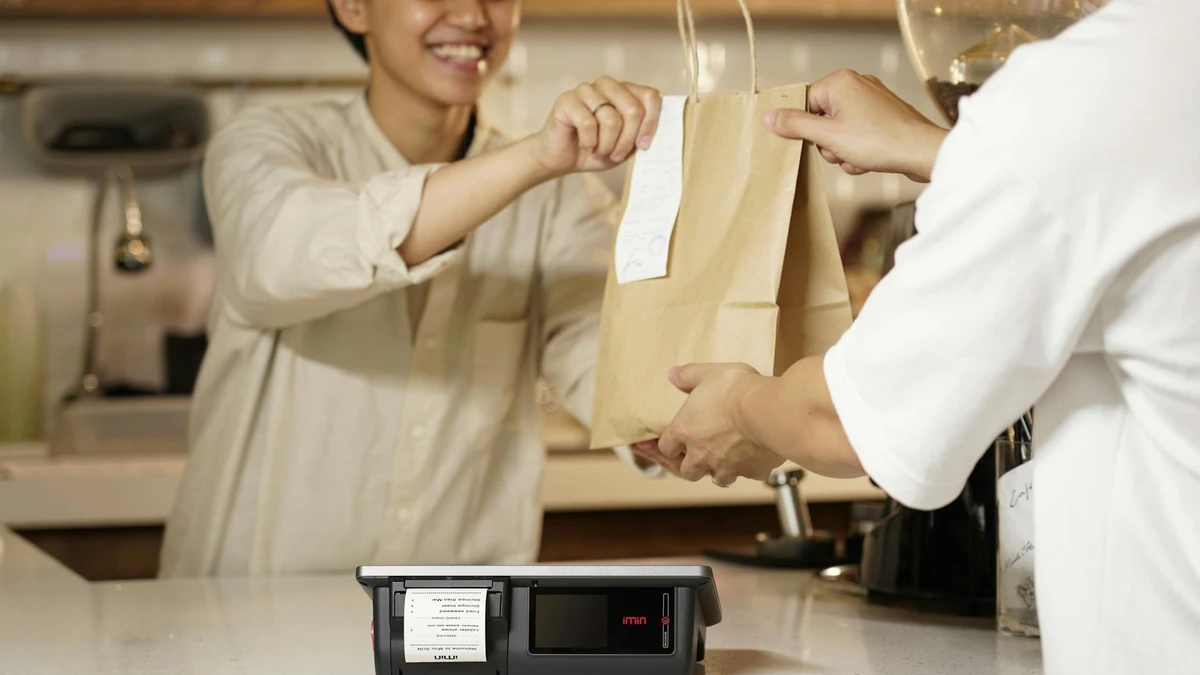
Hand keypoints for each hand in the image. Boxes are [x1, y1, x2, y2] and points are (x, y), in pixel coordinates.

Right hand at [530, 76, 661, 174]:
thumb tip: (659, 134)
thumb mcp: (626, 146)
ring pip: (611, 120)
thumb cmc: (596, 149)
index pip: (650, 96)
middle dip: (627, 140)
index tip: (644, 146)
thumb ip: (641, 135)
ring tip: (599, 151)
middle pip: (633, 109)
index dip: (651, 123)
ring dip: (607, 145)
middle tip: (617, 154)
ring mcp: (586, 89)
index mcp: (625, 91)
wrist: (562, 158)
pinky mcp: (567, 100)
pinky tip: (584, 145)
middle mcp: (607, 85)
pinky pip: (588, 124)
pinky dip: (588, 143)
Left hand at [650, 363, 786, 484]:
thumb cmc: (736, 389)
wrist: (767, 409)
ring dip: (717, 470)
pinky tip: (753, 459)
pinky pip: (747, 474)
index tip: (669, 444)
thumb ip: (688, 375)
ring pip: (716, 478)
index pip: (665, 447)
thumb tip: (672, 374)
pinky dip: (749, 468)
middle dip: (688, 466)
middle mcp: (701, 454)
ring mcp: (726, 466)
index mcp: (685, 430)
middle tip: (691, 459)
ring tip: (722, 461)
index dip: (667, 445)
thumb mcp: (708, 373)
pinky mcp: (751, 471)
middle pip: (686, 471)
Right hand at [763, 69, 947, 182]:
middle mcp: (856, 84)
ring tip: (857, 157)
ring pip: (837, 131)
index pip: (804, 104)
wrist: (921, 153)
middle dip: (827, 143)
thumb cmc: (879, 141)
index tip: (816, 142)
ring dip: (841, 151)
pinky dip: (857, 151)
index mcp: (840, 81)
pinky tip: (867, 159)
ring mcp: (871, 100)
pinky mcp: (882, 116)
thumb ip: (795, 125)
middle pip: (820, 119)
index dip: (806, 129)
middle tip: (841, 151)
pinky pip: (855, 135)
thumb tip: (768, 117)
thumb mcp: (828, 136)